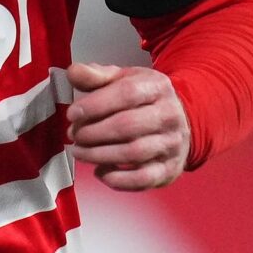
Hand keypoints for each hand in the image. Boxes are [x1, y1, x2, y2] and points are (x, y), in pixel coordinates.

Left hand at [65, 61, 189, 190]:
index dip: (95, 105)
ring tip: (80, 152)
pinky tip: (100, 171)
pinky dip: (117, 179)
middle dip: (93, 133)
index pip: (127, 93)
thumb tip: (73, 72)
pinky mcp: (169, 169)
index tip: (73, 114)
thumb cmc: (143, 99)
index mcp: (157, 87)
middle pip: (127, 125)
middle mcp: (169, 115)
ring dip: (99, 155)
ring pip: (134, 153)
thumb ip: (96, 76)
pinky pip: (143, 179)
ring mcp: (171, 144)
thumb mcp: (124, 80)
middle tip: (74, 135)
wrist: (180, 120)